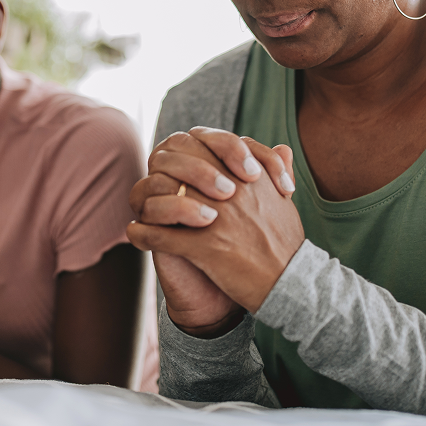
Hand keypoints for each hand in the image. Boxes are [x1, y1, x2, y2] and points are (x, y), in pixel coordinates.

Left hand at [128, 130, 303, 317]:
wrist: (290, 284)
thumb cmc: (286, 243)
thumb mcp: (286, 199)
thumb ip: (279, 168)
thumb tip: (281, 146)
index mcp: (248, 174)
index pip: (204, 142)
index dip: (186, 148)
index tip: (178, 158)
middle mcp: (230, 190)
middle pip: (179, 162)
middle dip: (163, 167)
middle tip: (154, 177)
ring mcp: (215, 217)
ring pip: (164, 194)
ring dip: (149, 199)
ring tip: (142, 206)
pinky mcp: (204, 246)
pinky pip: (160, 234)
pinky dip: (143, 233)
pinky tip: (136, 233)